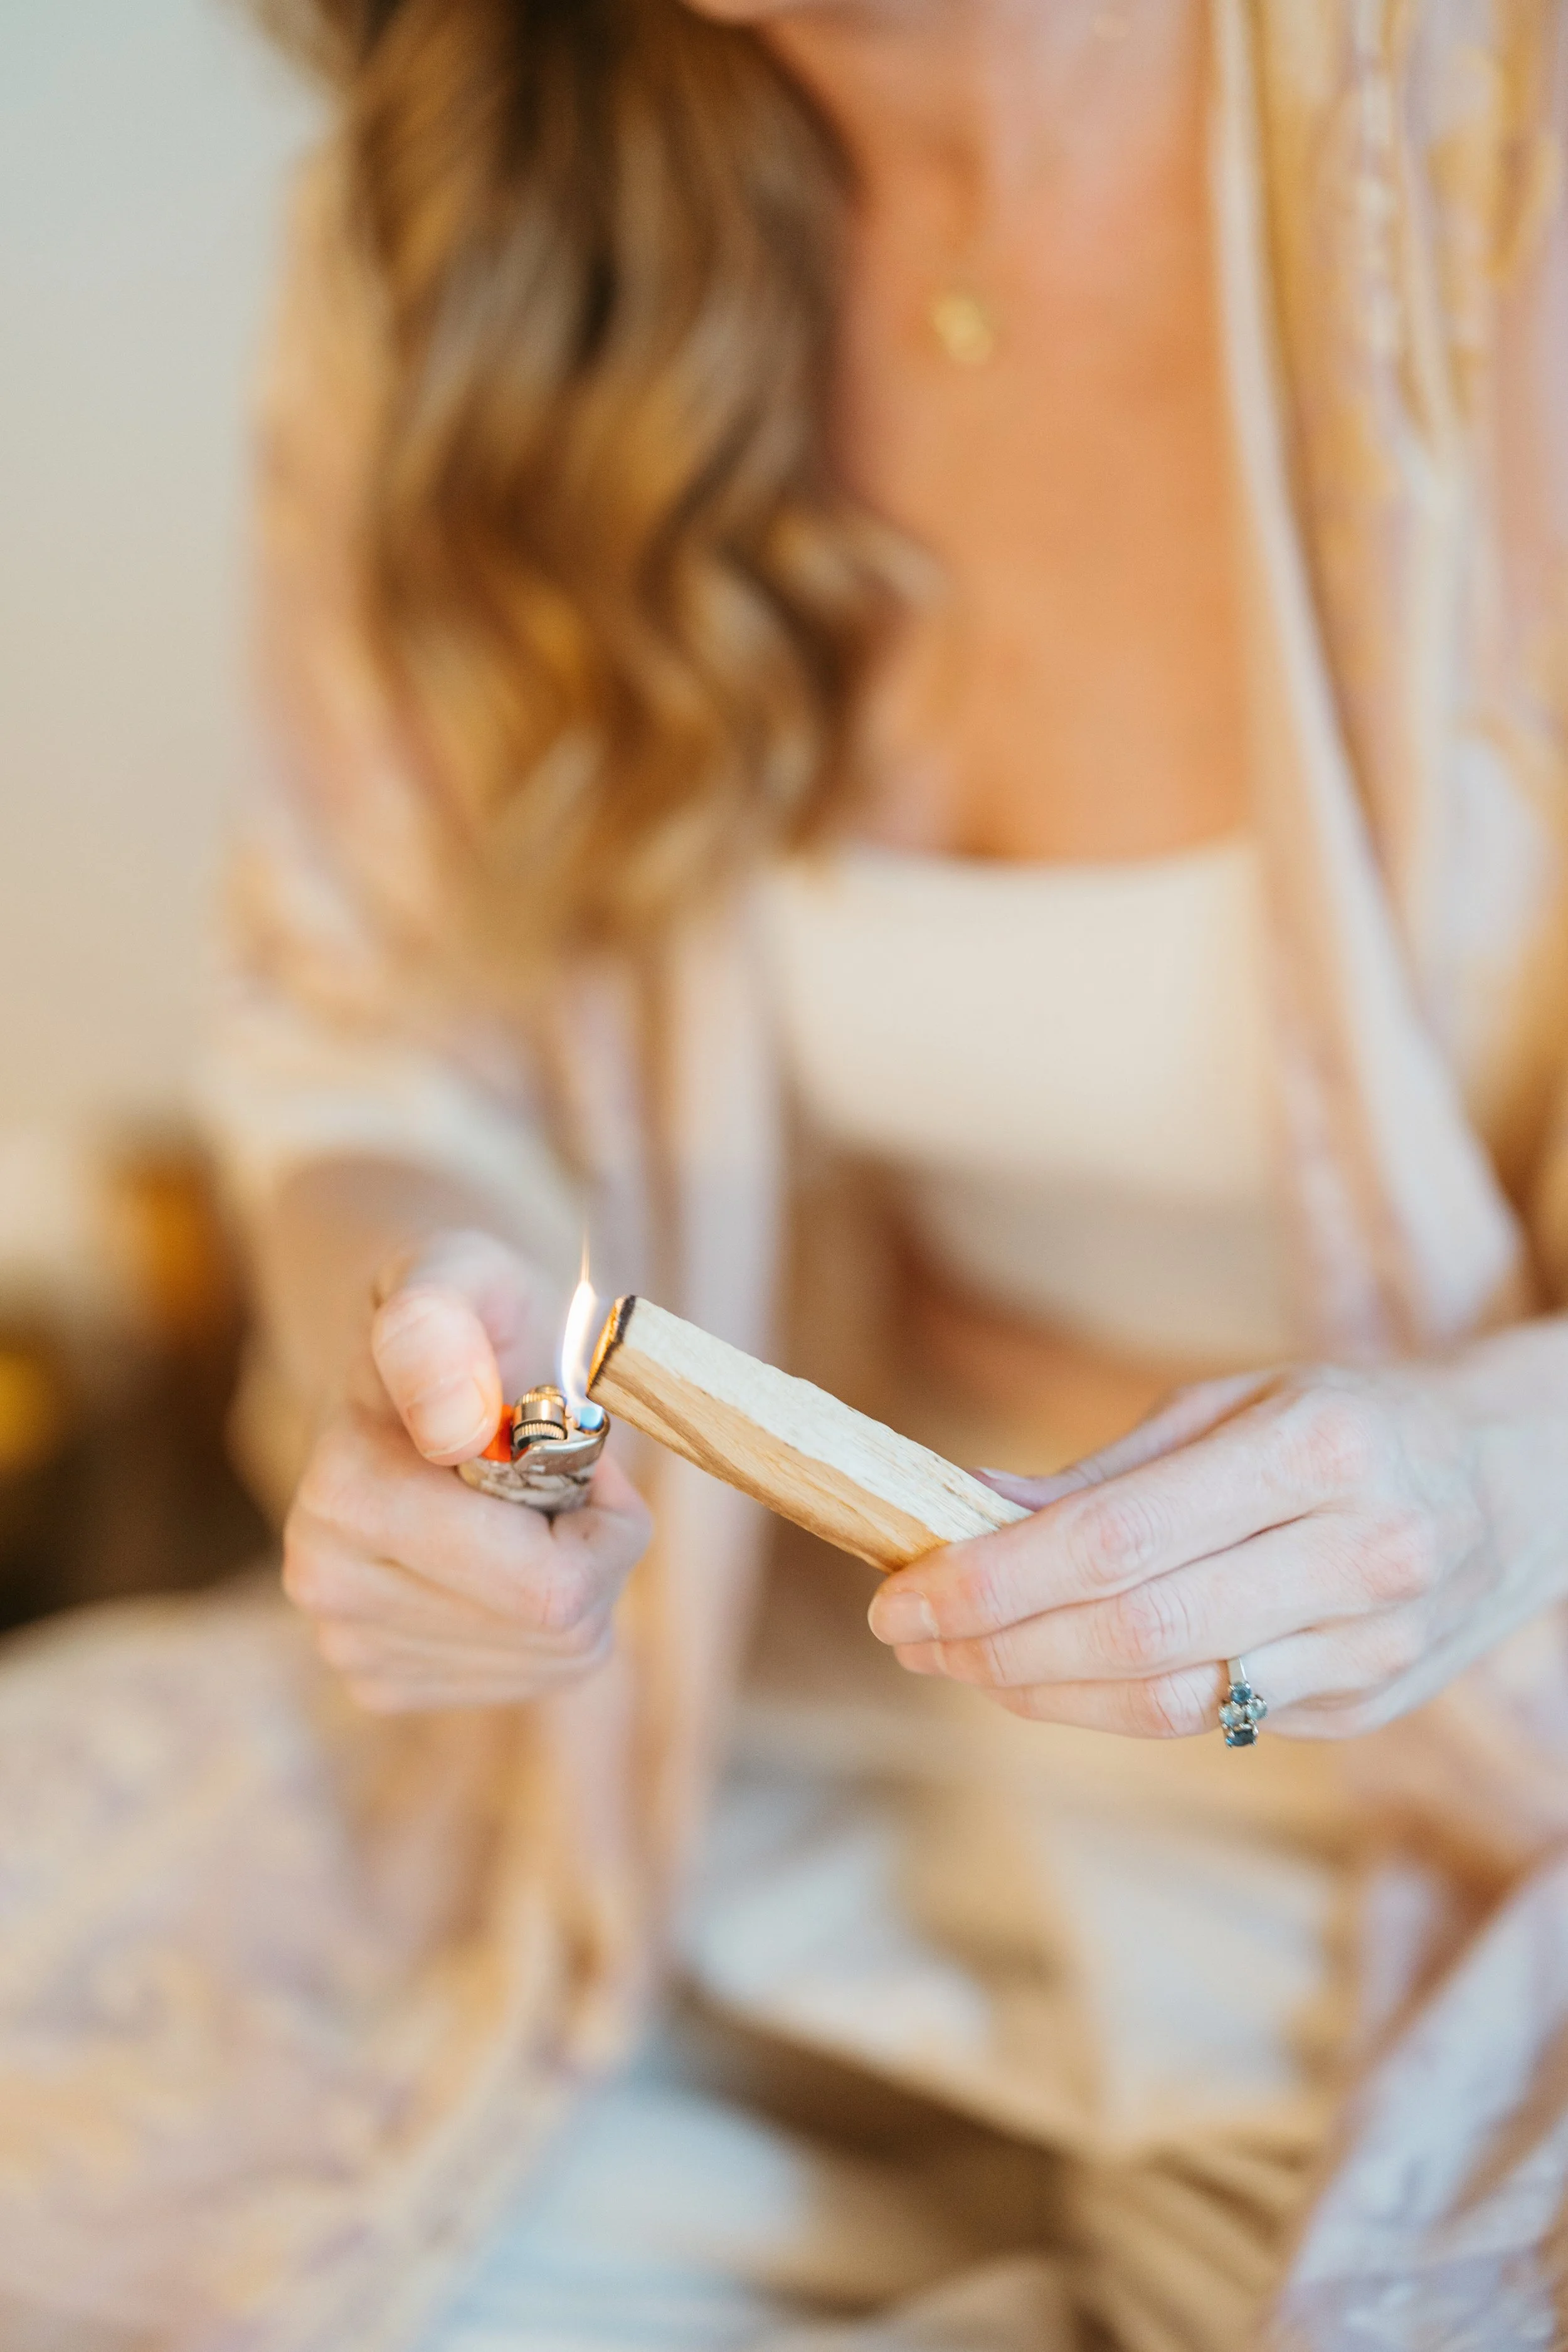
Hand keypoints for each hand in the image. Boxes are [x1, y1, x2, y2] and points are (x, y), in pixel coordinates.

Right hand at [282, 1228, 651, 1711]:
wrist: (419, 1359)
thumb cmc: (464, 1314)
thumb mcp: (460, 1274)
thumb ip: (440, 1330)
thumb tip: (451, 1430)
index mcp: (345, 1495)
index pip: (551, 1586)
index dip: (604, 1512)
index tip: (571, 1437)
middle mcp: (326, 1585)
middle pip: (558, 1625)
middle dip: (594, 1544)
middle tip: (560, 1468)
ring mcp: (350, 1644)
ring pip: (554, 1654)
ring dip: (577, 1573)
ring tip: (527, 1499)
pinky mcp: (382, 1681)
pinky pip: (532, 1674)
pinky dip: (552, 1616)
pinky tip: (508, 1549)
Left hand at [866, 1362, 1523, 1739]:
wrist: (1521, 1477)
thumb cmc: (1353, 1418)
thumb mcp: (1235, 1401)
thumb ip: (1104, 1473)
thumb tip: (964, 1511)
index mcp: (1318, 1451)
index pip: (1116, 1543)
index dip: (992, 1581)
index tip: (902, 1593)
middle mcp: (1358, 1555)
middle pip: (1134, 1637)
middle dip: (995, 1647)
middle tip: (908, 1636)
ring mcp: (1373, 1647)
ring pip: (1169, 1703)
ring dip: (1040, 1691)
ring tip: (961, 1660)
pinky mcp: (1369, 1707)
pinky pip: (1212, 1719)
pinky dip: (1111, 1703)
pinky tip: (1053, 1672)